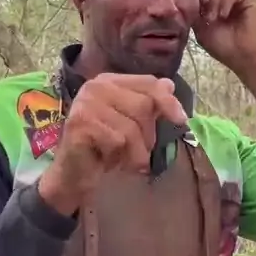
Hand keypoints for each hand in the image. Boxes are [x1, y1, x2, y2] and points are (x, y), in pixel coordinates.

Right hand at [38, 74, 186, 215]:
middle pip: (143, 106)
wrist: (73, 174)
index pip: (148, 83)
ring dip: (134, 153)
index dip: (168, 102)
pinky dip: (117, 157)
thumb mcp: (131, 124)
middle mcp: (96, 87)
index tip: (181, 120)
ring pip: (131, 128)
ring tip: (122, 159)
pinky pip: (116, 141)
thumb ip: (148, 104)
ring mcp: (85, 103)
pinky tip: (106, 160)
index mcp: (110, 81)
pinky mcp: (79, 123)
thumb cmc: (104, 148)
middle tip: (136, 151)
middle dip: (147, 136)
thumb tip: (170, 86)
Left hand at [193, 0, 255, 105]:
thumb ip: (195, 13)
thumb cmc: (222, 47)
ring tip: (214, 18)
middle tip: (204, 12)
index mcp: (212, 6)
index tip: (194, 5)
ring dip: (213, 2)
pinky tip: (224, 16)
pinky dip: (224, 3)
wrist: (242, 57)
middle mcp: (224, 1)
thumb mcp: (201, 30)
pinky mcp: (248, 0)